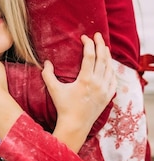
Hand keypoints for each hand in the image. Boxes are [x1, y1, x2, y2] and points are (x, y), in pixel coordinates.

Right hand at [43, 32, 115, 151]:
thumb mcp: (53, 89)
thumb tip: (46, 62)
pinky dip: (111, 70)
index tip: (84, 37)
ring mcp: (105, 90)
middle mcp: (98, 83)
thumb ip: (48, 74)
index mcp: (85, 79)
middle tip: (98, 35)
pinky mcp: (108, 96)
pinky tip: (109, 66)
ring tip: (104, 47)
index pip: (90, 55)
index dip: (88, 44)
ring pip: (109, 67)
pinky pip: (113, 79)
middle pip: (102, 58)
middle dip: (100, 44)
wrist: (75, 124)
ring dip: (107, 55)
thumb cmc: (63, 107)